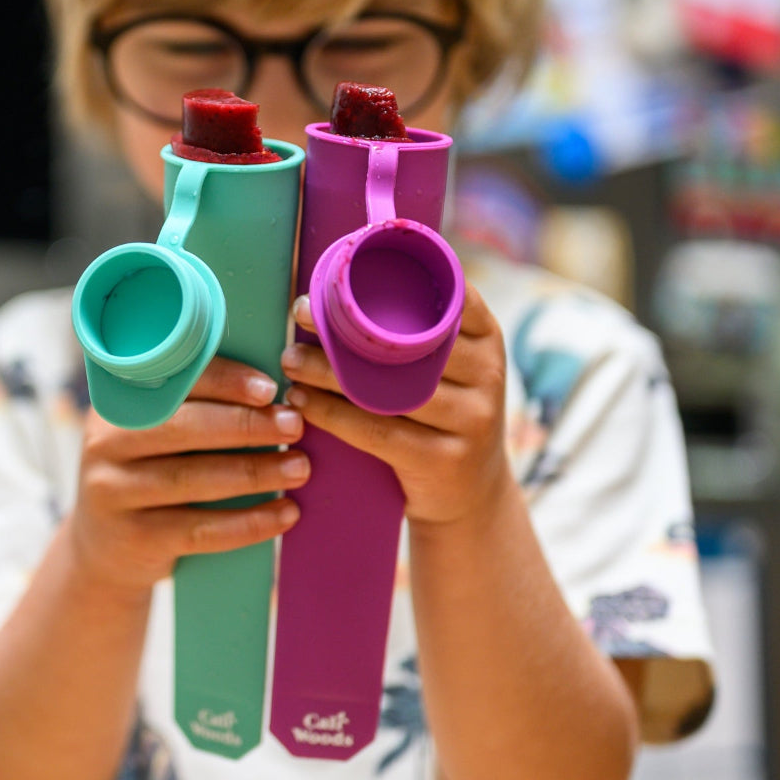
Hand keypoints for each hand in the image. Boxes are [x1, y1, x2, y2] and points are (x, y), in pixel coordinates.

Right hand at [73, 358, 306, 597]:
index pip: (173, 381)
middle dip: (246, 425)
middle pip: (183, 428)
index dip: (223, 381)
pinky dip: (249, 523)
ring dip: (255, 472)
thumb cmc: (151, 469)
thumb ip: (196, 403)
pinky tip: (286, 514)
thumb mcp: (156, 430)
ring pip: (194, 479)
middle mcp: (106, 442)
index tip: (270, 388)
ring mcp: (114, 491)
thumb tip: (271, 388)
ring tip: (299, 468)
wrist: (107, 546)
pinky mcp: (135, 537)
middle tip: (294, 425)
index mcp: (120, 401)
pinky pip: (200, 530)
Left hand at [281, 282, 515, 526]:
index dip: (391, 283)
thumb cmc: (443, 417)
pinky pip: (377, 430)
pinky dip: (332, 414)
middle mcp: (487, 374)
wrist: (471, 498)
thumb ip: (417, 335)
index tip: (338, 281)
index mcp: (488, 339)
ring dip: (329, 372)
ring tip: (291, 361)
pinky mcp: (444, 460)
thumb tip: (340, 288)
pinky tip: (302, 402)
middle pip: (407, 343)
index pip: (446, 296)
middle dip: (346, 327)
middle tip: (300, 315)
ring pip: (387, 387)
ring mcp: (472, 419)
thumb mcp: (448, 370)